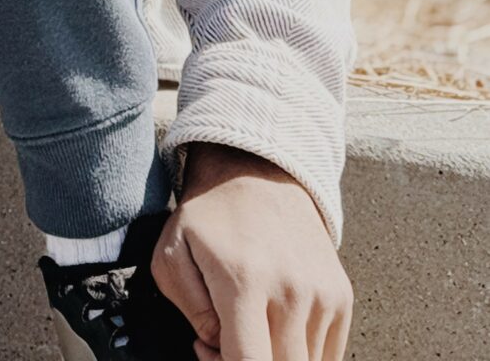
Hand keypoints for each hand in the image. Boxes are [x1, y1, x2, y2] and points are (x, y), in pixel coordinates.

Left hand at [152, 143, 352, 359]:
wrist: (257, 171)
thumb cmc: (208, 216)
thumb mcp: (172, 252)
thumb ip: (189, 311)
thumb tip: (218, 349)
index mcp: (244, 281)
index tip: (213, 355)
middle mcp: (291, 291)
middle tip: (223, 342)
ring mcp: (322, 295)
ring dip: (274, 359)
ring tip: (246, 328)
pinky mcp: (342, 297)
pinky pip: (327, 354)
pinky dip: (299, 353)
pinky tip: (272, 326)